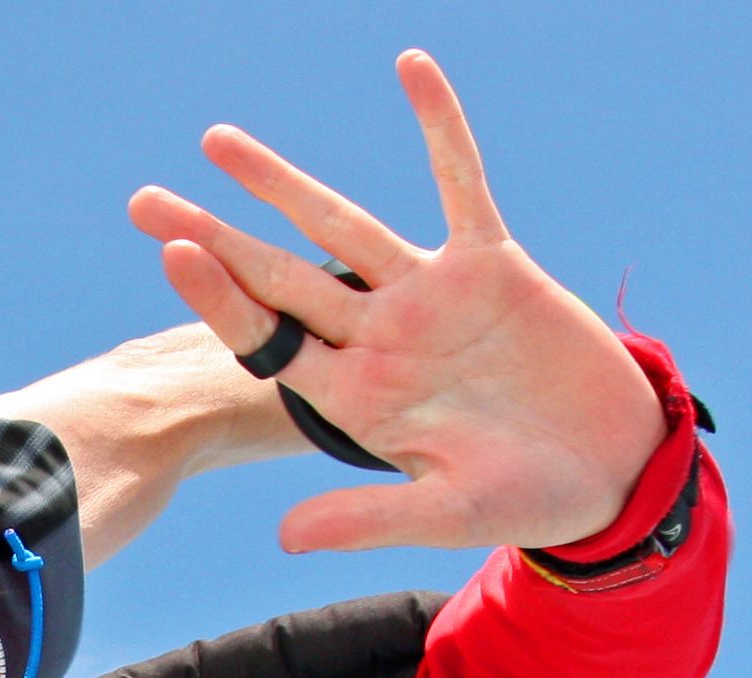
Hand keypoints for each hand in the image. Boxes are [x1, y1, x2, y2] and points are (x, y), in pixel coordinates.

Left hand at [129, 50, 669, 553]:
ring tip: (215, 142)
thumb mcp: (447, 513)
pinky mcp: (493, 264)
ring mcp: (429, 297)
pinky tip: (411, 66)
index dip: (221, 297)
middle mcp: (378, 338)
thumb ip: (368, 516)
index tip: (173, 252)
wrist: (609, 470)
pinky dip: (440, 125)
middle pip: (279, 278)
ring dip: (281, 183)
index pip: (269, 340)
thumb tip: (285, 537)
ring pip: (342, 225)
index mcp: (355, 397)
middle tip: (142, 201)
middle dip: (215, 238)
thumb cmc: (526, 501)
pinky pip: (460, 181)